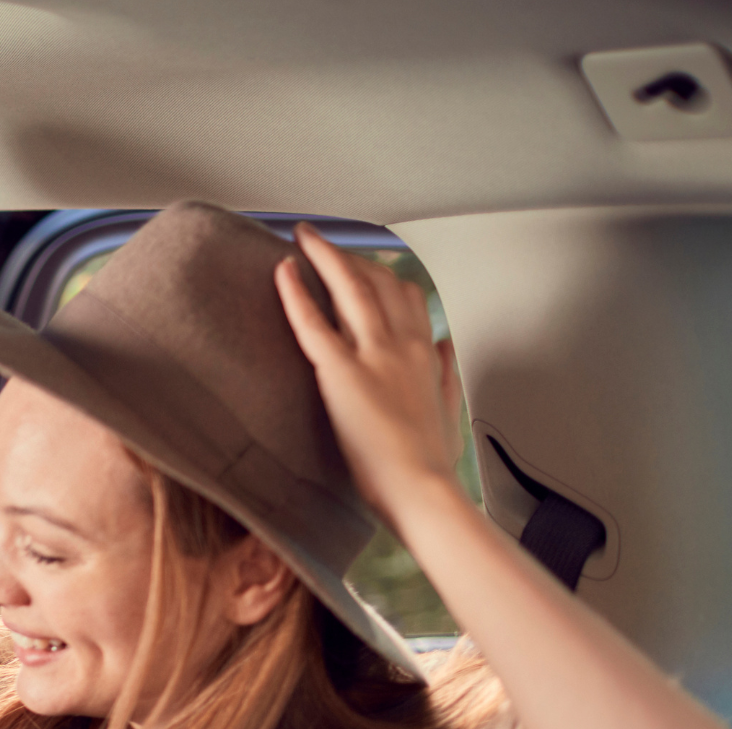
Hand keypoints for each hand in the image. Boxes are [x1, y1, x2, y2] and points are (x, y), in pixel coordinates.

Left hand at [275, 222, 467, 528]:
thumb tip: (444, 346)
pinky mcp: (342, 372)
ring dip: (322, 255)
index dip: (380, 273)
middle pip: (375, 280)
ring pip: (348, 287)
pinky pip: (313, 322)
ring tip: (301, 238)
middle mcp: (401, 343)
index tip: (363, 263)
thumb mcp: (449, 408)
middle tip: (319, 239)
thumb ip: (445, 373)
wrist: (421, 488)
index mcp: (423, 352)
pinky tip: (282, 272)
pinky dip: (296, 293)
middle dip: (346, 254)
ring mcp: (372, 354)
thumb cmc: (430, 461)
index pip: (405, 294)